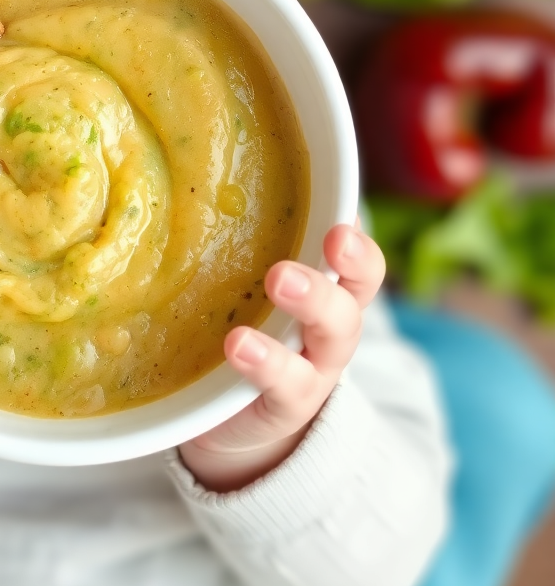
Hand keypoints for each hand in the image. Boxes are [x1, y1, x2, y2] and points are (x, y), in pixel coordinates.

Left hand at [179, 222, 384, 490]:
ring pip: (326, 342)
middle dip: (328, 281)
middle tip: (284, 269)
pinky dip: (264, 364)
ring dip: (304, 312)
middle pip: (347, 304)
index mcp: (329, 292)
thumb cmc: (251, 326)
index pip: (359, 266)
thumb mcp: (253, 281)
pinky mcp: (283, 405)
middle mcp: (329, 330)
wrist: (234, 414)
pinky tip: (237, 345)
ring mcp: (312, 370)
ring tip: (272, 287)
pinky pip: (283, 386)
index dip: (357, 248)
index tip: (341, 227)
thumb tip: (226, 171)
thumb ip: (254, 240)